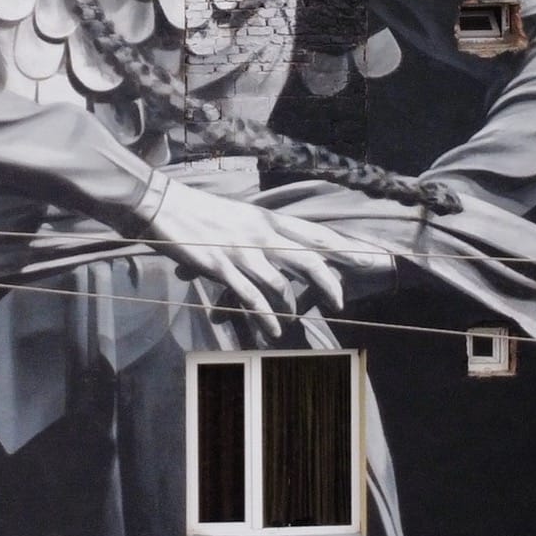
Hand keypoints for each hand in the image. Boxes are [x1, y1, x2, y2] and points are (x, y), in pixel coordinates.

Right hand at [133, 179, 388, 341]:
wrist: (164, 204)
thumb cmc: (203, 212)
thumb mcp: (241, 217)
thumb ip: (265, 233)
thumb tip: (286, 250)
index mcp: (268, 219)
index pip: (314, 234)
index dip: (343, 247)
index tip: (370, 258)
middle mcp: (261, 233)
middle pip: (307, 256)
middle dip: (330, 279)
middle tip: (342, 301)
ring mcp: (242, 250)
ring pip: (280, 281)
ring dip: (293, 305)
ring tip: (299, 323)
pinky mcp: (221, 265)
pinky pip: (250, 295)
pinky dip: (265, 315)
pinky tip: (273, 330)